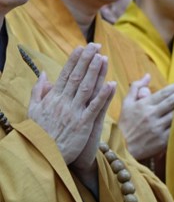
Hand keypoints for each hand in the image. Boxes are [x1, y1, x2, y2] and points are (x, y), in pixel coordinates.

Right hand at [28, 44, 114, 170]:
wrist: (42, 156)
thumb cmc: (38, 133)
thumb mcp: (33, 110)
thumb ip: (38, 92)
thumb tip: (44, 74)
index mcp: (53, 99)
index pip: (65, 74)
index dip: (74, 60)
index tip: (82, 47)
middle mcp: (63, 103)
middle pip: (76, 77)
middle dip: (87, 60)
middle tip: (96, 45)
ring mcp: (74, 113)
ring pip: (86, 89)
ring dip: (95, 73)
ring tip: (103, 58)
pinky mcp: (83, 125)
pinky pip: (95, 108)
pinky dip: (103, 96)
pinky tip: (112, 85)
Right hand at [118, 77, 173, 159]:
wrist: (121, 149)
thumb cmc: (126, 124)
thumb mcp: (126, 104)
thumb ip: (136, 88)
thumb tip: (148, 75)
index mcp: (144, 105)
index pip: (165, 92)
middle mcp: (152, 114)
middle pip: (173, 101)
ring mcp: (157, 127)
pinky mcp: (162, 140)